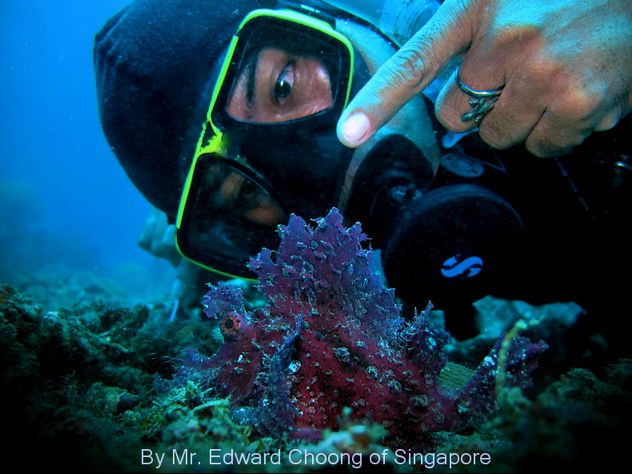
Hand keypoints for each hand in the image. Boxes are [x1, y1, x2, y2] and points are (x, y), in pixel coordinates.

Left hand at [337, 0, 631, 156]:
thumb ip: (466, 29)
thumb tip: (448, 80)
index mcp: (478, 6)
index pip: (416, 62)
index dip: (378, 101)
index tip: (349, 134)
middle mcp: (508, 41)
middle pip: (456, 116)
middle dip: (476, 105)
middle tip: (512, 73)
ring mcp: (546, 75)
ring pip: (501, 136)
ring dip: (518, 117)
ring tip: (552, 75)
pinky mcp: (582, 104)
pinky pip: (546, 145)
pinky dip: (557, 128)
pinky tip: (577, 88)